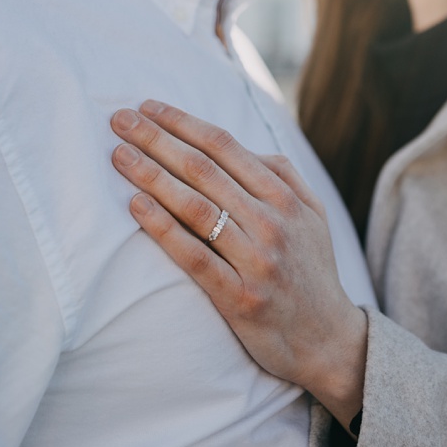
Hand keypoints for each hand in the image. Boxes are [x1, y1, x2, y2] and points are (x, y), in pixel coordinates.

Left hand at [109, 100, 367, 429]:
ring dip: (152, 176)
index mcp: (286, 197)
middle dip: (156, 139)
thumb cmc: (309, 270)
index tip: (146, 107)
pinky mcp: (239, 297)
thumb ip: (281, 175)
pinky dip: (163, 227)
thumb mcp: (312, 216)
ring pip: (196, 207)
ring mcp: (256, 260)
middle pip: (203, 170)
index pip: (224, 146)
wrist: (328, 340)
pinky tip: (135, 206)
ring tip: (119, 156)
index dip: (182, 122)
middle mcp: (273, 223)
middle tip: (118, 120)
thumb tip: (234, 144)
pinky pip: (194, 256)